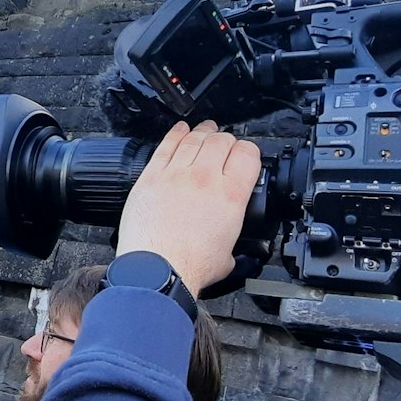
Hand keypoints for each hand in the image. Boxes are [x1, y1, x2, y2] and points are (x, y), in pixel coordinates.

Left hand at [115, 120, 264, 291]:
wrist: (158, 270)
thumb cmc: (190, 266)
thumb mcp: (230, 254)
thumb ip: (233, 240)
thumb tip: (233, 247)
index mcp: (231, 195)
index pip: (248, 154)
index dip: (248, 151)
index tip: (244, 155)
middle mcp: (205, 178)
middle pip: (221, 141)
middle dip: (227, 140)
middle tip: (225, 145)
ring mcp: (177, 174)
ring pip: (194, 139)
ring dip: (203, 132)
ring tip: (206, 130)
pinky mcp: (152, 177)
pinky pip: (166, 145)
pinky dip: (175, 134)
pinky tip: (180, 130)